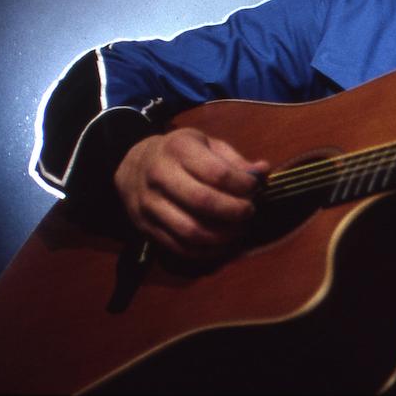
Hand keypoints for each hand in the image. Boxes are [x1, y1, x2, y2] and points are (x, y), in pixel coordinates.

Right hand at [114, 128, 269, 257]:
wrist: (132, 165)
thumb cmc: (180, 153)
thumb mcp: (206, 144)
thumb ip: (234, 159)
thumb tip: (263, 171)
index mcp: (178, 150)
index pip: (217, 173)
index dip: (243, 184)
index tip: (255, 187)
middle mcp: (160, 176)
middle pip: (204, 202)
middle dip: (235, 211)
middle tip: (249, 211)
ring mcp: (149, 205)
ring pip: (191, 230)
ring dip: (222, 235)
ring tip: (239, 229)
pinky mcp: (145, 228)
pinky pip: (179, 247)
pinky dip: (206, 251)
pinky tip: (223, 244)